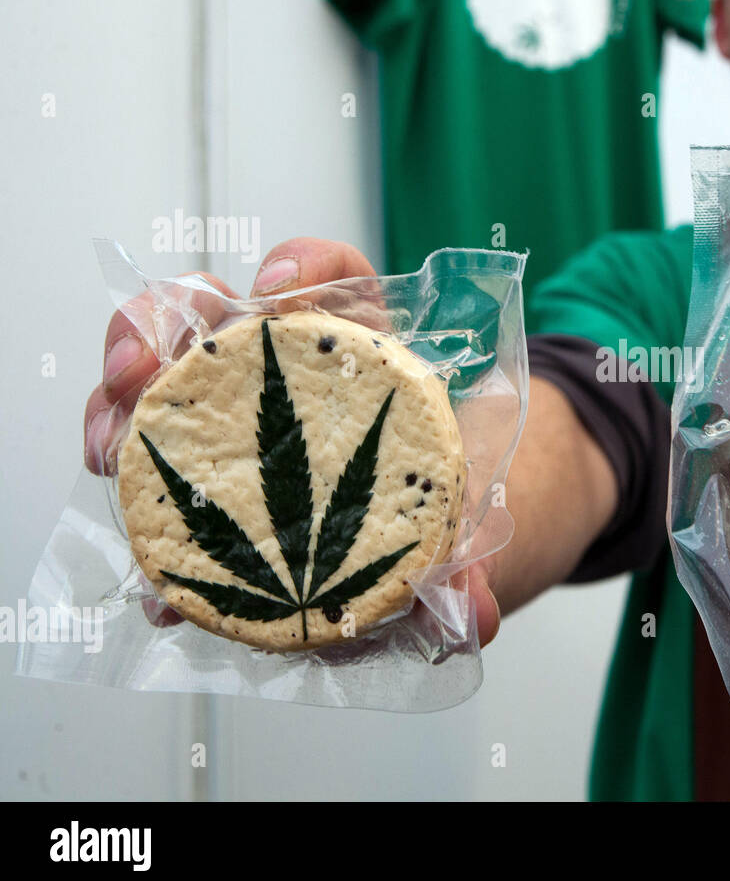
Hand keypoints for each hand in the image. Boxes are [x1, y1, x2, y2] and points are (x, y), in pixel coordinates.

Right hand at [83, 238, 500, 644]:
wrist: (423, 553)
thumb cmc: (437, 509)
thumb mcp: (462, 528)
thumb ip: (468, 564)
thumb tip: (472, 613)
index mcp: (360, 356)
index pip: (339, 279)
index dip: (308, 267)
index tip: (278, 287)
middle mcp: (285, 374)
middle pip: (207, 313)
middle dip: (156, 326)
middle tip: (137, 370)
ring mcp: (233, 419)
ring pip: (155, 381)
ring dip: (115, 405)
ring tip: (107, 450)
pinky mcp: (205, 482)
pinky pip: (155, 483)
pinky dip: (142, 522)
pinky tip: (149, 569)